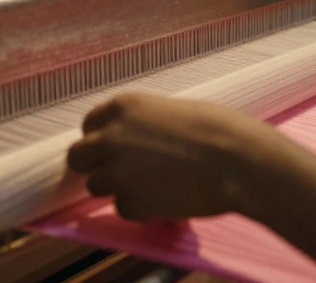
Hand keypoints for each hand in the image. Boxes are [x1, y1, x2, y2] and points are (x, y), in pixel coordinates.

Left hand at [68, 93, 285, 221]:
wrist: (237, 160)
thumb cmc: (218, 129)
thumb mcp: (171, 111)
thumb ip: (142, 125)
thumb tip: (134, 144)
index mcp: (123, 107)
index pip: (89, 124)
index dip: (101, 138)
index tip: (114, 148)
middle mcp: (110, 137)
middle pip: (78, 157)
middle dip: (94, 165)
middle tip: (120, 172)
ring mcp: (116, 172)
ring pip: (95, 186)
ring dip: (118, 188)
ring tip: (153, 186)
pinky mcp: (129, 204)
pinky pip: (122, 209)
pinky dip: (140, 208)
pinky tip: (167, 199)